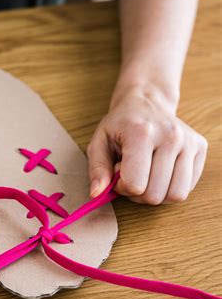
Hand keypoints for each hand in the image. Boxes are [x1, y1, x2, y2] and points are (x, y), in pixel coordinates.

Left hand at [86, 84, 207, 203]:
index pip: (135, 184)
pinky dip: (171, 187)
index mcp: (141, 133)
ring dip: (156, 193)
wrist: (146, 103)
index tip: (118, 173)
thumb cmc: (120, 125)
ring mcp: (189, 142)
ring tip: (145, 174)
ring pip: (175, 195)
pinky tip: (159, 172)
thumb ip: (97, 169)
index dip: (121, 186)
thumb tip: (97, 194)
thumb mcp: (98, 143)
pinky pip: (187, 188)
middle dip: (137, 193)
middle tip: (131, 174)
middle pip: (155, 194)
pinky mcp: (200, 148)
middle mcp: (170, 136)